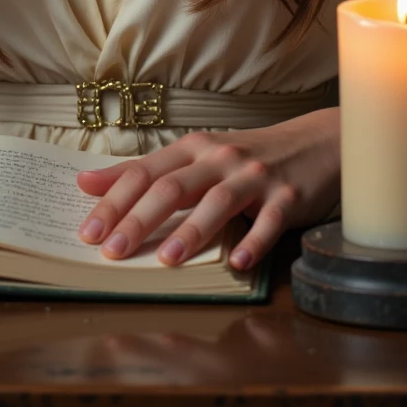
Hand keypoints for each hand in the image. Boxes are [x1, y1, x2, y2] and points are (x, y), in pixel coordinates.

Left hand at [75, 107, 339, 270]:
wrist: (319, 142)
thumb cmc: (248, 158)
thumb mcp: (198, 157)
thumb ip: (147, 172)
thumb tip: (87, 182)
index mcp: (194, 148)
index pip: (145, 173)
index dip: (113, 201)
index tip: (87, 232)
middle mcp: (221, 158)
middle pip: (173, 187)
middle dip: (139, 220)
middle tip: (113, 251)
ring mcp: (256, 177)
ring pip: (217, 202)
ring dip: (191, 232)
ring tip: (166, 260)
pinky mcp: (288, 196)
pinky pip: (269, 221)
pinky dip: (253, 242)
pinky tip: (237, 263)